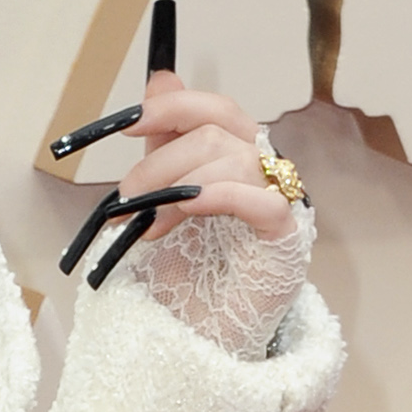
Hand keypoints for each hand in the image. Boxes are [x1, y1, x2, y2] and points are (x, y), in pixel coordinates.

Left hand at [117, 82, 311, 357]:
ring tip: (145, 224)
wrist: (204, 333)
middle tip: (126, 196)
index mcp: (237, 155)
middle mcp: (262, 171)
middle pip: (218, 133)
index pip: (215, 109)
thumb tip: (161, 78)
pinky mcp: (284, 239)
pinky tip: (186, 209)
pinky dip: (218, 196)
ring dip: (176, 186)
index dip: (174, 106)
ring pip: (233, 160)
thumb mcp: (166, 194)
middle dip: (160, 161)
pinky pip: (262, 202)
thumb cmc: (191, 267)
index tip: (128, 123)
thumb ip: (165, 141)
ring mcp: (278, 202)